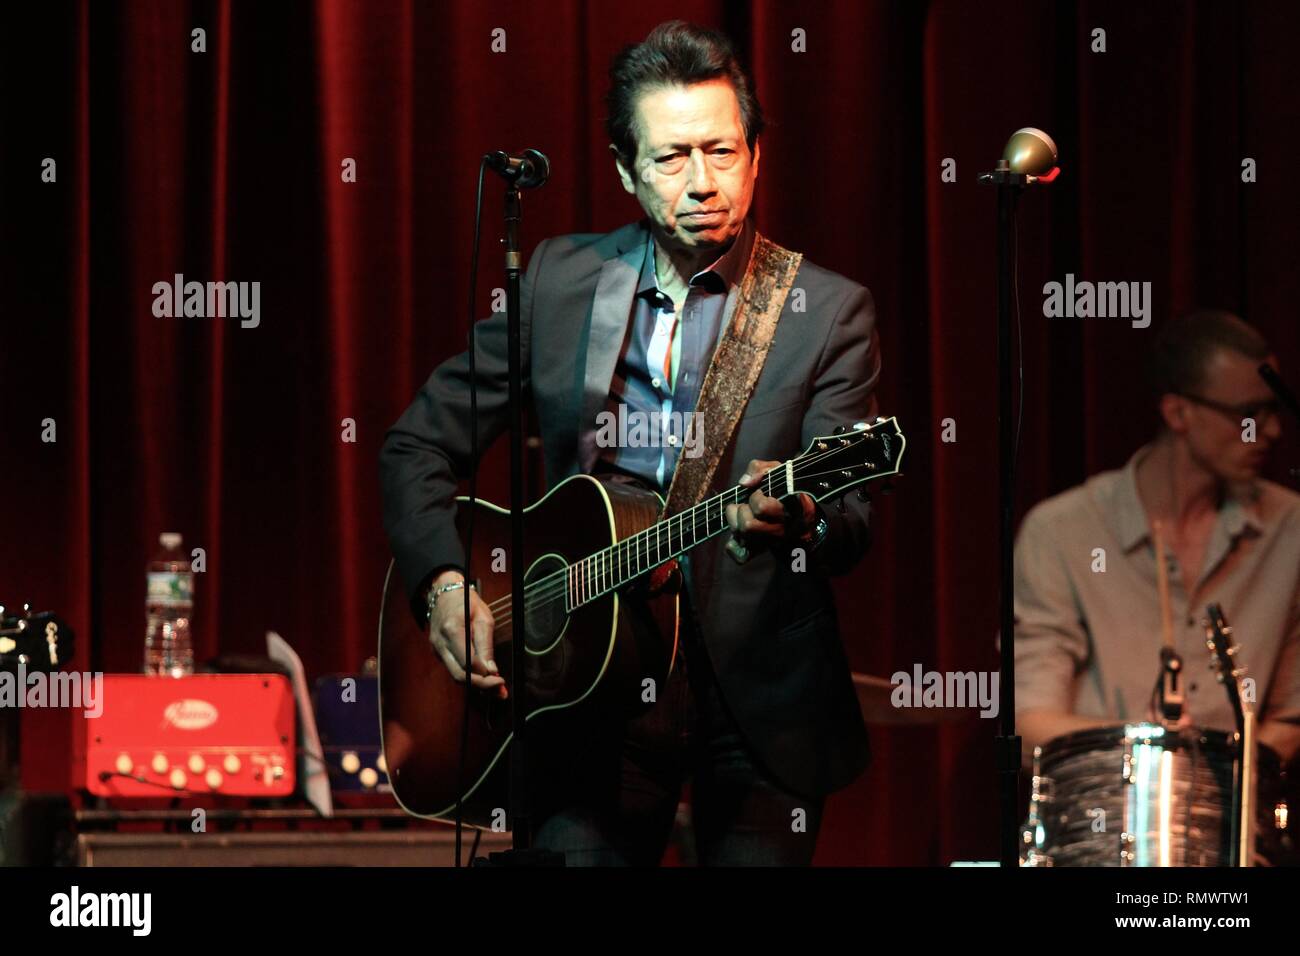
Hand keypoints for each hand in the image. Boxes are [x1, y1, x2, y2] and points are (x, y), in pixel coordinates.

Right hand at [428, 570, 506, 698]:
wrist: (442, 593)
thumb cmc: (465, 602)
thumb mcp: (483, 618)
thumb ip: (486, 645)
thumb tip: (491, 670)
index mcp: (452, 630)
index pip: (468, 663)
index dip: (485, 677)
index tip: (500, 680)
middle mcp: (440, 643)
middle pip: (459, 675)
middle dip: (481, 686)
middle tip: (500, 691)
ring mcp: (436, 649)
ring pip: (456, 675)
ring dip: (476, 684)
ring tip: (495, 688)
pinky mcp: (438, 653)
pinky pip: (453, 668)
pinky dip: (468, 676)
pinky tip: (483, 678)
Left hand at [724, 459, 816, 563]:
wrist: (800, 516)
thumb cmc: (784, 489)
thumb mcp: (777, 470)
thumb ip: (759, 468)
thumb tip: (744, 483)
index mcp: (788, 509)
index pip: (762, 508)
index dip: (755, 498)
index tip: (761, 493)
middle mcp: (781, 530)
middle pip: (748, 526)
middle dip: (742, 510)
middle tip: (748, 504)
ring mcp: (771, 542)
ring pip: (742, 536)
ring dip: (734, 521)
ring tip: (743, 512)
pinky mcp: (761, 551)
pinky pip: (742, 556)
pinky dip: (733, 546)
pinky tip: (736, 535)